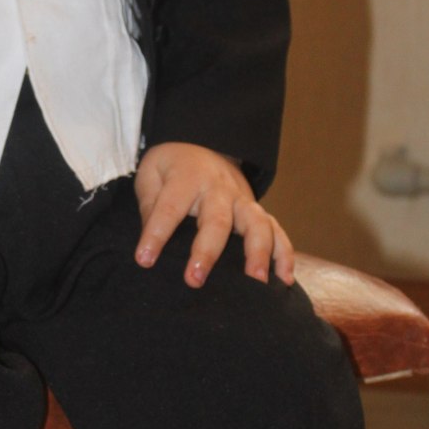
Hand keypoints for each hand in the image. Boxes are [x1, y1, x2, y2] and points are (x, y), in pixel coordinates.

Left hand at [134, 142, 294, 288]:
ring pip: (256, 224)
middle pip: (217, 220)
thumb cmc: (172, 167)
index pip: (170, 208)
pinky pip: (277, 231)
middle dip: (207, 252)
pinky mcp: (257, 212)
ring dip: (257, 253)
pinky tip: (284, 279)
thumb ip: (149, 206)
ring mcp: (243, 200)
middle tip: (194, 280)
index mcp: (187, 177)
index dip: (156, 235)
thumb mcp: (151, 174)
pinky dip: (283, 254)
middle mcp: (219, 189)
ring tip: (256, 282)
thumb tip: (149, 244)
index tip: (144, 260)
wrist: (204, 145)